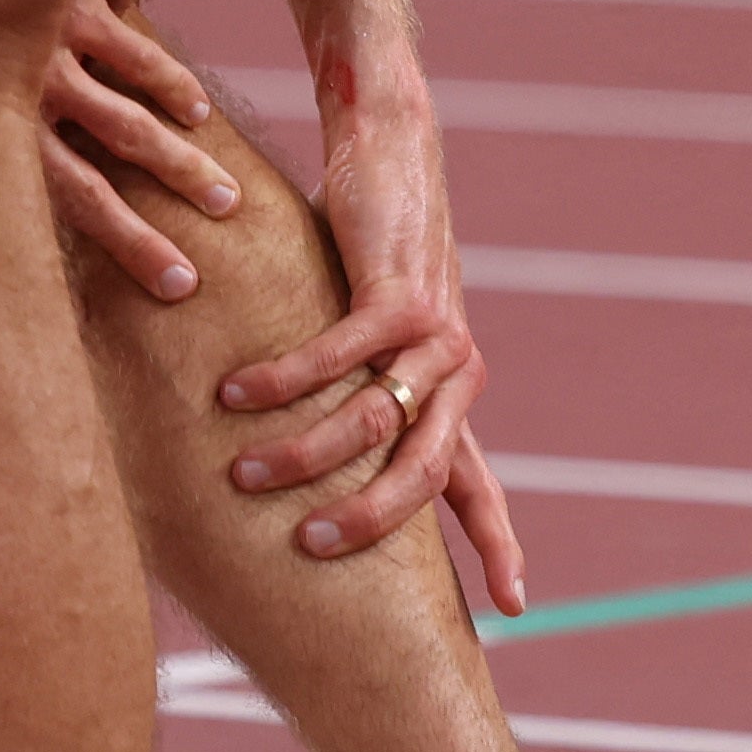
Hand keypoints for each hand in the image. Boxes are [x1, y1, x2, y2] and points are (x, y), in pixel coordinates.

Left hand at [36, 0, 239, 303]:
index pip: (55, 215)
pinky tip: (197, 114)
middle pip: (93, 185)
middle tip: (197, 277)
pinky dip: (170, 85)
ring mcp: (38, 52)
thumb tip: (0, 251)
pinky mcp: (67, 0)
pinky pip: (131, 52)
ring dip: (180, 164)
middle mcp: (6, 102)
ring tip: (225, 199)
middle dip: (148, 233)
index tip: (177, 285)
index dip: (124, 250)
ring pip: (124, 124)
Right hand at [211, 88, 526, 614]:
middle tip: (310, 547)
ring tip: (244, 473)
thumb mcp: (369, 327)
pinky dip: (286, 379)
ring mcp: (435, 332)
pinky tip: (237, 393)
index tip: (514, 607)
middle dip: (367, 521)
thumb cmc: (366, 237)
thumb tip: (295, 452)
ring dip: (303, 452)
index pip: (476, 482)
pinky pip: (340, 354)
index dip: (496, 544)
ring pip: (373, 419)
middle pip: (426, 474)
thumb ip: (352, 385)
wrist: (392, 143)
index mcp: (453, 389)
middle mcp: (456, 369)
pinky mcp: (400, 291)